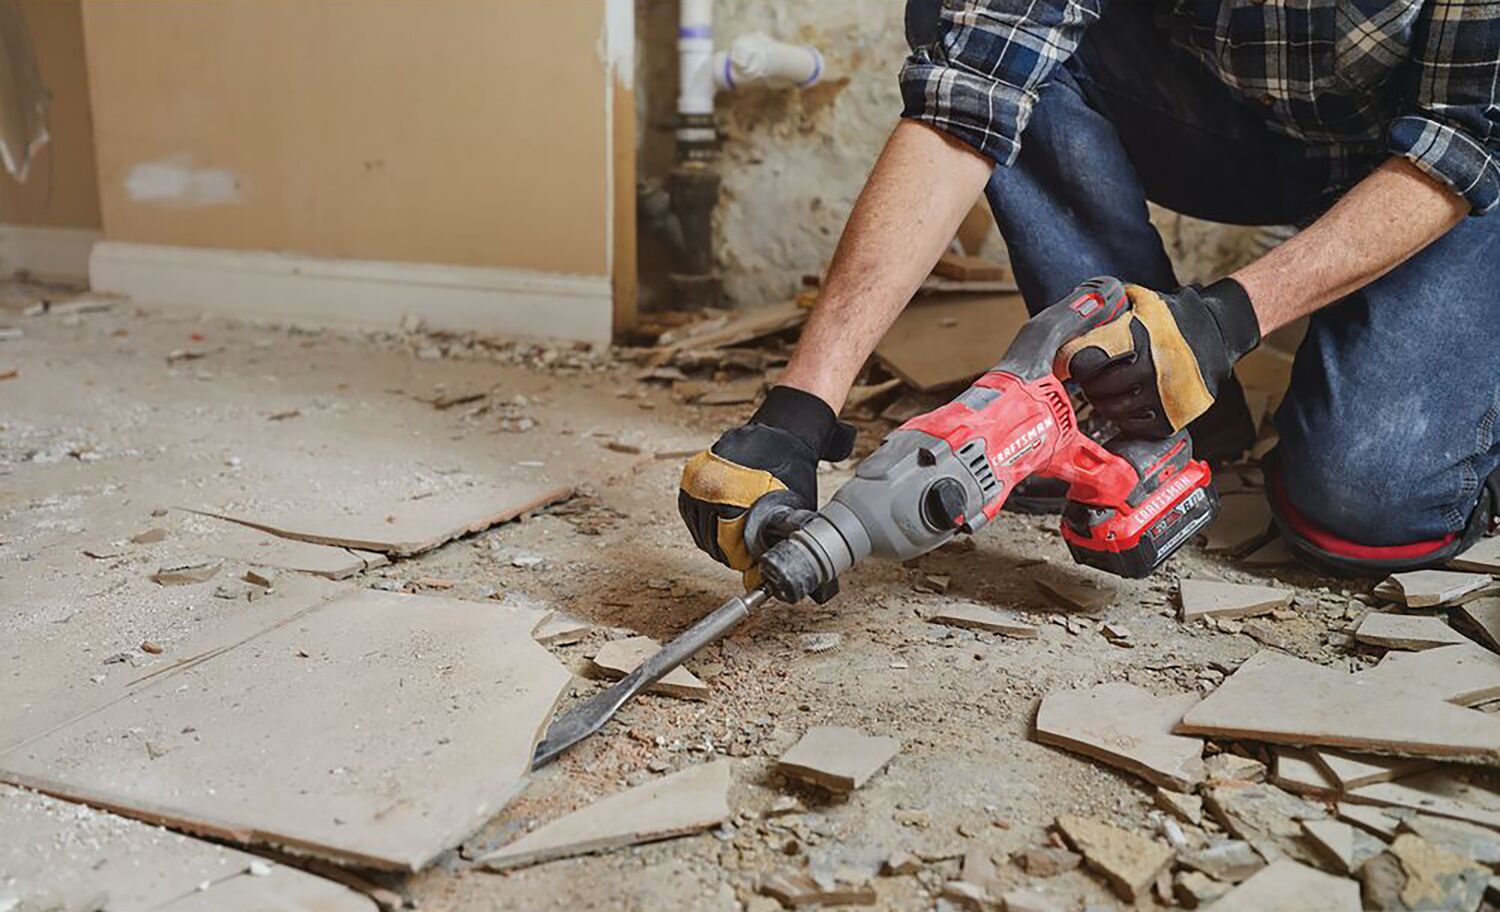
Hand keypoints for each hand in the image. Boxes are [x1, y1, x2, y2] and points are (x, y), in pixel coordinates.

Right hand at [679, 386, 854, 569]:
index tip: (749, 561)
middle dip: (727, 551)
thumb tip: (758, 580)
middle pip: (710, 541)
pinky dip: (702, 521)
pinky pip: (690, 510)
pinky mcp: (691, 474)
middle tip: (742, 551)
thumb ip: (776, 545)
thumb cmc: (791, 473)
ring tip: (732, 537)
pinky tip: (718, 523)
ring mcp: (698, 480)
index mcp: (733, 501)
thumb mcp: (792, 513)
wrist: (783, 434)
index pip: (727, 549)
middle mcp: (710, 490)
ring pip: (698, 528)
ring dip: (712, 538)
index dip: (740, 560)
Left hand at [1058, 278, 1260, 436]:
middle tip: (1093, 377)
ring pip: (1111, 410)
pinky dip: (1125, 418)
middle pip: (1094, 389)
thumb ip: (1107, 306)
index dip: (1072, 362)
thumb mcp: (1140, 300)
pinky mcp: (1171, 418)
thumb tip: (1072, 313)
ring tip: (1110, 389)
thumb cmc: (1171, 317)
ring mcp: (1161, 397)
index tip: (1071, 362)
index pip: (1083, 361)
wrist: (1218, 333)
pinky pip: (1133, 426)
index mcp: (1136, 340)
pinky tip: (1128, 403)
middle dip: (1088, 383)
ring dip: (1104, 402)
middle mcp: (1149, 370)